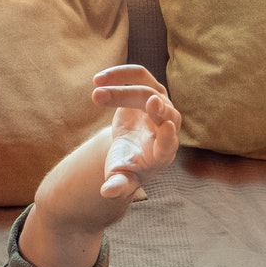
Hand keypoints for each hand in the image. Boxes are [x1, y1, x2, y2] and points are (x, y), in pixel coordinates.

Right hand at [90, 65, 179, 198]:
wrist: (130, 148)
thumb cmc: (127, 166)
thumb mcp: (121, 177)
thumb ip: (118, 185)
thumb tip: (107, 192)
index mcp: (163, 151)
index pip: (170, 144)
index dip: (168, 137)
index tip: (167, 129)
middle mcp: (167, 126)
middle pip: (164, 114)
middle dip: (153, 108)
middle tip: (144, 102)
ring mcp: (161, 105)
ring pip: (147, 91)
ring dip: (122, 90)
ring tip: (95, 93)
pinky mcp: (150, 89)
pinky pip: (139, 75)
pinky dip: (121, 74)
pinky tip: (98, 79)